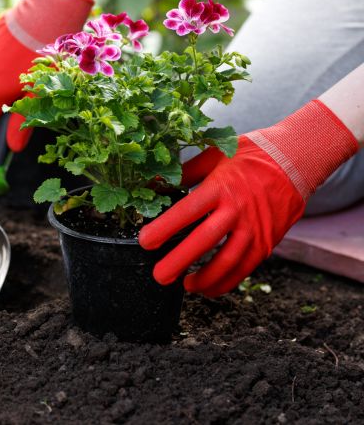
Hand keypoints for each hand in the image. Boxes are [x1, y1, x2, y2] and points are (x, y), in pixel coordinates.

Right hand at [0, 0, 92, 151]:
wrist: (46, 14)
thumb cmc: (48, 57)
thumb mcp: (40, 93)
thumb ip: (22, 122)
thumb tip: (13, 148)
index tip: (2, 124)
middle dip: (6, 92)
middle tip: (31, 81)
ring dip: (5, 72)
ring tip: (28, 59)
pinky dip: (5, 55)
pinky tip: (22, 45)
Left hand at [139, 100, 358, 295]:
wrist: (296, 160)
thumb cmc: (249, 155)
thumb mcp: (215, 154)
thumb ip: (184, 172)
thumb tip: (152, 184)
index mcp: (220, 187)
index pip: (187, 211)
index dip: (165, 228)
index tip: (145, 242)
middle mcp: (237, 210)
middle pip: (204, 241)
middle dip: (179, 261)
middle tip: (159, 276)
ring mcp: (254, 228)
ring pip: (227, 262)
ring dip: (204, 278)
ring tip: (184, 285)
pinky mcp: (267, 242)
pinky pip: (245, 268)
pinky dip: (226, 282)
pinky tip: (208, 287)